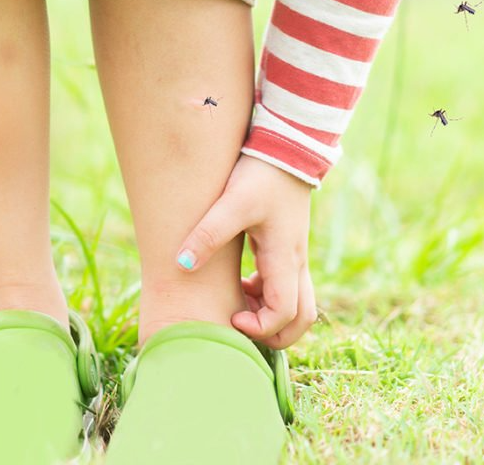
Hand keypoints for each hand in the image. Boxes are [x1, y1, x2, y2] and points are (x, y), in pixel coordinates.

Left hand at [176, 154, 316, 348]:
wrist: (285, 147)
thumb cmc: (262, 174)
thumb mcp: (232, 202)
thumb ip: (208, 233)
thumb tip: (180, 264)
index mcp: (285, 258)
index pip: (286, 314)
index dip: (261, 328)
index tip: (232, 318)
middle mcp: (296, 262)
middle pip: (302, 319)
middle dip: (275, 335)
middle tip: (239, 327)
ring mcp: (295, 255)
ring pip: (297, 304)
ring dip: (270, 315)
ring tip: (237, 306)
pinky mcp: (288, 246)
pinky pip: (286, 286)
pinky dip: (267, 296)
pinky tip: (243, 283)